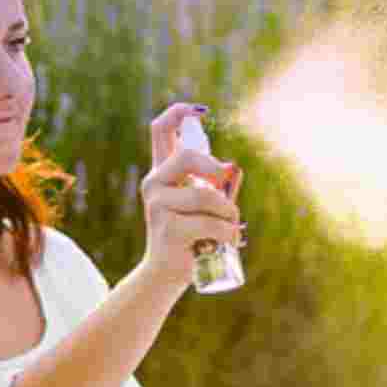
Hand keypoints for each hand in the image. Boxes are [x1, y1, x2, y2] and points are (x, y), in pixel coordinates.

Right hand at [138, 101, 242, 286]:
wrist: (165, 275)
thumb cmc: (190, 236)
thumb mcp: (203, 205)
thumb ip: (214, 184)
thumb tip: (232, 168)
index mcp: (161, 172)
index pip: (161, 130)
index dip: (179, 112)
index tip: (201, 111)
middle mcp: (154, 183)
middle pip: (188, 155)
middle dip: (216, 169)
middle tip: (226, 185)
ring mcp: (158, 205)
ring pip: (207, 196)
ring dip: (229, 213)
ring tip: (231, 227)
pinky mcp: (169, 229)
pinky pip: (212, 223)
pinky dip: (229, 233)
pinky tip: (228, 243)